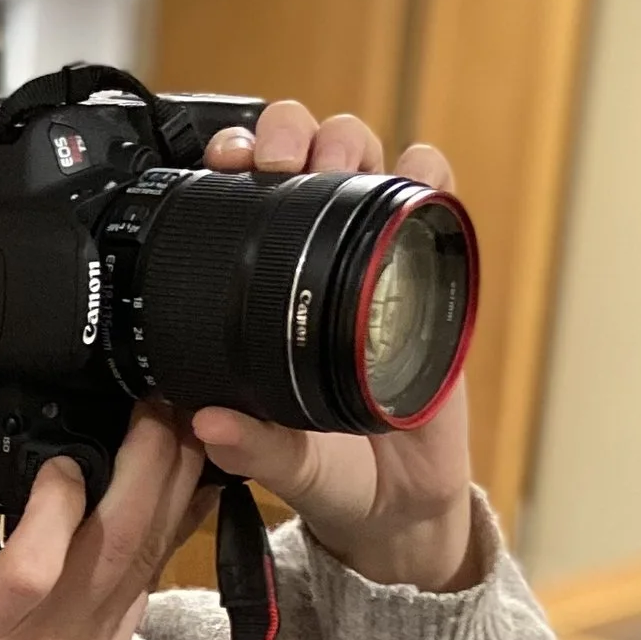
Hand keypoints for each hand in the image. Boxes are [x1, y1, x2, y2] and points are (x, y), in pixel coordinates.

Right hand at [0, 397, 212, 639]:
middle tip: (158, 407)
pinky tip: (186, 484)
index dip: (55, 503)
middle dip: (145, 468)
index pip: (33, 565)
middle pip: (115, 548)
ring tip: (185, 426)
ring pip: (147, 559)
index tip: (58, 455)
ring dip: (175, 487)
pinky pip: (150, 582)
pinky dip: (171, 528)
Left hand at [189, 100, 480, 593]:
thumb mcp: (287, 465)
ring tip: (338, 162)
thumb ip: (252, 449)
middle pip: (303, 160)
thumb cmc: (334, 474)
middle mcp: (318, 264)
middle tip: (280, 161)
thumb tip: (206, 423)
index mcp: (267, 292)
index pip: (244, 203)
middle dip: (288, 135)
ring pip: (366, 163)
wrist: (401, 504)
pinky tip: (416, 175)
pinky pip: (433, 205)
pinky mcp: (433, 276)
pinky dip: (428, 175)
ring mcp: (377, 262)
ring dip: (350, 143)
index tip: (226, 161)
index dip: (234, 165)